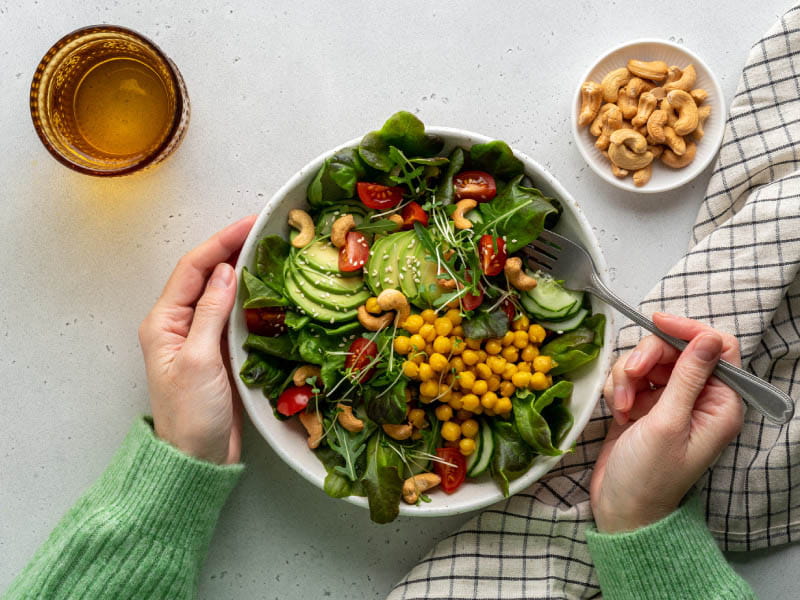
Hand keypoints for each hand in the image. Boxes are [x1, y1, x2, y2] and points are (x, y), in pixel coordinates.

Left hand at [138, 216, 255, 464]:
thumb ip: (211, 313)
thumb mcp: (199, 360)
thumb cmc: (191, 414)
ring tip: (270, 252)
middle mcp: (178, 324)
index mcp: (163, 321)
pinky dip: (250, 298)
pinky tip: (269, 290)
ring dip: (243, 271)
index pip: (193, 269)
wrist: (197, 459)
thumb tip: (226, 270)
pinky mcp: (218, 352)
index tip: (250, 224)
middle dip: (233, 249)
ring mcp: (199, 337)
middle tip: (265, 232)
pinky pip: (233, 315)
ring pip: (221, 293)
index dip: (221, 242)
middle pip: (206, 275)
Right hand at [589, 313, 744, 532]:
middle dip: (648, 358)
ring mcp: (669, 400)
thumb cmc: (649, 476)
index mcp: (720, 404)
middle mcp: (698, 398)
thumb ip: (687, 377)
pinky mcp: (643, 404)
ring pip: (648, 360)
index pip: (717, 348)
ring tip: (622, 406)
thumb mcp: (669, 423)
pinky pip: (630, 376)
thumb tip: (708, 338)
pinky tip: (618, 411)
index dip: (688, 331)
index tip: (657, 323)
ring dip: (628, 376)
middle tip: (632, 377)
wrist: (620, 508)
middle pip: (675, 349)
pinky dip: (619, 387)